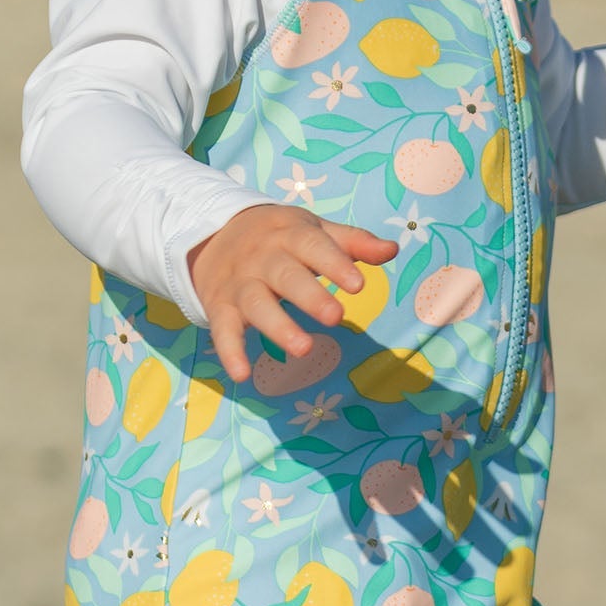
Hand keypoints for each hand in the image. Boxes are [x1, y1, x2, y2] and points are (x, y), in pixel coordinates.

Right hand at [187, 206, 399, 383]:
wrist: (213, 234)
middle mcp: (263, 258)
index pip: (313, 245)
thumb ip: (352, 242)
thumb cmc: (280, 238)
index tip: (358, 286)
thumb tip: (392, 250)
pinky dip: (230, 352)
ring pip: (257, 303)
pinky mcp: (221, 307)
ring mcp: (240, 284)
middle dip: (309, 296)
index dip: (334, 264)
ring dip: (278, 327)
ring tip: (304, 349)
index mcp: (290, 235)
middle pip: (285, 275)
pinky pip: (223, 330)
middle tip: (336, 318)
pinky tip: (243, 375)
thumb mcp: (313, 230)